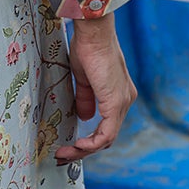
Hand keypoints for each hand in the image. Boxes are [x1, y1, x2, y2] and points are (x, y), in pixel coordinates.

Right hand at [56, 12, 136, 161]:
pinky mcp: (116, 103)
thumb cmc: (87, 47)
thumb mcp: (84, 78)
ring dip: (84, 150)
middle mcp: (125, 100)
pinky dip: (91, 144)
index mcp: (119, 93)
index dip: (89, 139)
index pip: (107, 125)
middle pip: (107, 136)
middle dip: (84, 149)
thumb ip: (86, 98)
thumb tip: (84, 117)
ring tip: (64, 154)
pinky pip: (106, 134)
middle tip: (63, 155)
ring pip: (106, 139)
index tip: (69, 144)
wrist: (94, 32)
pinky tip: (77, 146)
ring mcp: (123, 102)